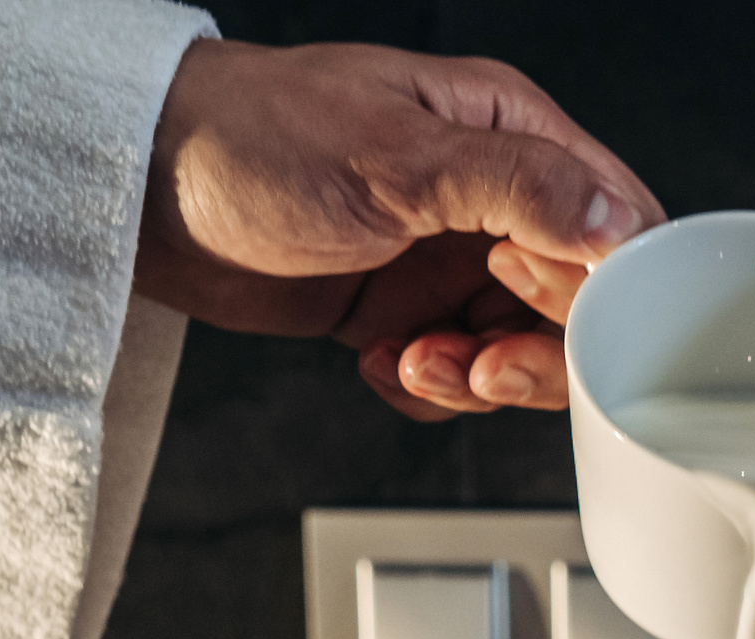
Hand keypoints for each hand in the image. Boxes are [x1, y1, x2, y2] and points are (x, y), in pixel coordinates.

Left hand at [136, 40, 665, 421]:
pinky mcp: (401, 309)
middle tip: (477, 363)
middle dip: (534, 353)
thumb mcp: (394, 158)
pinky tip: (376, 359)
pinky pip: (453, 375)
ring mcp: (445, 258)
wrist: (137, 187)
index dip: (598, 286)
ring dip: (473, 379)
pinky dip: (424, 388)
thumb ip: (517, 187)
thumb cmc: (250, 135)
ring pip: (517, 352)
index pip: (615, 222)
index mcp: (508, 134)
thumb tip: (617, 222)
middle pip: (577, 306)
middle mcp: (489, 198)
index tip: (538, 308)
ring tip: (412, 360)